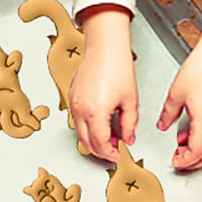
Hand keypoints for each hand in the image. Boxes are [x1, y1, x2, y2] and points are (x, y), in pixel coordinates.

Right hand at [69, 23, 136, 161]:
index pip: (100, 144)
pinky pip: (76, 119)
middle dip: (100, 151)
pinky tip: (100, 123)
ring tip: (109, 136)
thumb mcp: (130, 100)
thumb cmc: (117, 66)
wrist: (104, 47)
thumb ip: (129, 124)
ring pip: (79, 132)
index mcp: (95, 112)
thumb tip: (128, 138)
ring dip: (93, 139)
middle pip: (86, 142)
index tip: (118, 154)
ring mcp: (73, 103)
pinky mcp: (71, 96)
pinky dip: (87, 126)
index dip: (110, 153)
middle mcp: (80, 109)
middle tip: (113, 151)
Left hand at [157, 46, 201, 170]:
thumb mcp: (176, 94)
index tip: (174, 161)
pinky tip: (192, 128)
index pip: (197, 153)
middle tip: (180, 161)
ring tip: (182, 145)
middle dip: (194, 162)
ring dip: (199, 150)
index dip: (185, 161)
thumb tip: (163, 124)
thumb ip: (168, 114)